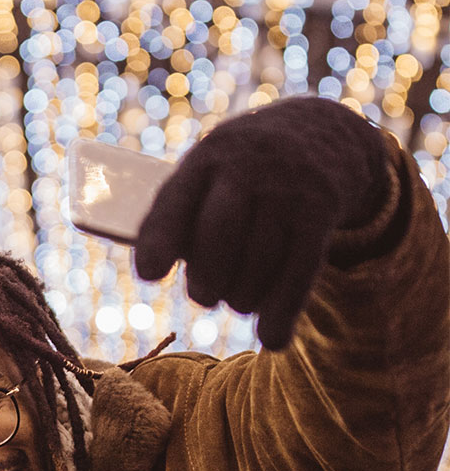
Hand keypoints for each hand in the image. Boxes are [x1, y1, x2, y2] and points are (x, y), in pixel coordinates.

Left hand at [135, 96, 391, 349]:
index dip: (160, 239)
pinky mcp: (320, 209)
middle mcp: (247, 166)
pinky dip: (283, 310)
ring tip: (238, 300)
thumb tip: (153, 271)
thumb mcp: (210, 176)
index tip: (148, 276)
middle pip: (220, 233)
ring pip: (259, 259)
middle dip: (207, 278)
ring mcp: (287, 187)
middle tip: (204, 297)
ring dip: (242, 297)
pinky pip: (300, 269)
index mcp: (206, 158)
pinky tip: (272, 339)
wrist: (322, 132)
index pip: (176, 200)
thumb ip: (182, 219)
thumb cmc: (243, 173)